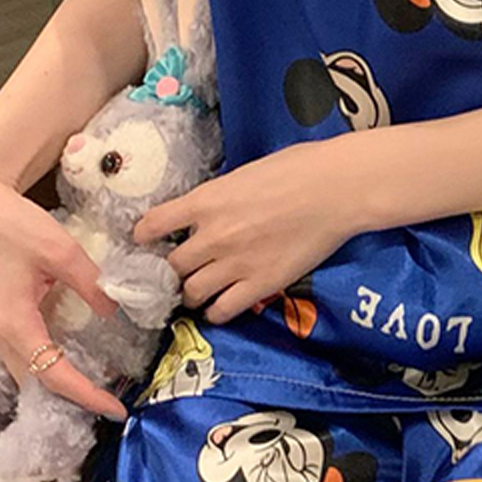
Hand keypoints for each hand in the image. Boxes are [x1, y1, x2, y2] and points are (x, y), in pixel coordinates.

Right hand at [0, 161, 128, 420]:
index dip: (86, 395)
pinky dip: (40, 366)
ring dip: (56, 385)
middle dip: (72, 399)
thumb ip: (90, 283)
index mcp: (15, 323)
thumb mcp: (60, 250)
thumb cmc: (9, 223)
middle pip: (35, 383)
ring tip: (93, 387)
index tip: (115, 407)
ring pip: (24, 372)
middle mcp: (1, 333)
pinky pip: (17, 354)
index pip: (53, 375)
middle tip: (110, 402)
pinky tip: (63, 362)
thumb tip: (115, 311)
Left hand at [132, 135, 368, 323]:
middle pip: (172, 267)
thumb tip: (208, 210)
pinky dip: (216, 312)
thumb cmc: (299, 169)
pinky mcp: (261, 285)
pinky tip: (221, 306)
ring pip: (191, 293)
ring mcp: (235, 263)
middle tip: (179, 273)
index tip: (145, 242)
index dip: (144, 237)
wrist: (336, 189)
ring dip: (192, 295)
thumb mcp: (244, 174)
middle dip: (172, 272)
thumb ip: (219, 197)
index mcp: (206, 201)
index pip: (152, 225)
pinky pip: (222, 311)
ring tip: (199, 293)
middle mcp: (213, 235)